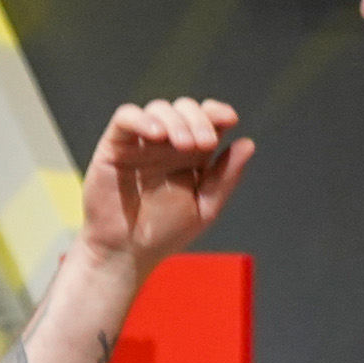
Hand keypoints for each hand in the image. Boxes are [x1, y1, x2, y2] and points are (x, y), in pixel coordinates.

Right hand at [79, 100, 254, 273]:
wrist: (126, 253)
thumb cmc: (165, 233)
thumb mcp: (204, 208)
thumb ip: (225, 177)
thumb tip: (248, 143)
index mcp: (192, 154)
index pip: (207, 119)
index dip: (218, 112)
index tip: (230, 119)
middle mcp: (167, 143)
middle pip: (185, 109)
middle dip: (199, 119)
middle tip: (205, 143)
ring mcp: (141, 142)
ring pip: (159, 109)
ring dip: (175, 120)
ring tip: (184, 145)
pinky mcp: (115, 145)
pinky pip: (126, 117)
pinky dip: (142, 119)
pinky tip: (157, 135)